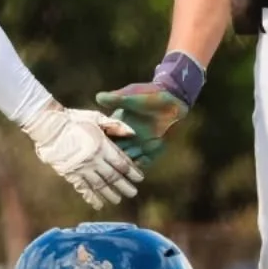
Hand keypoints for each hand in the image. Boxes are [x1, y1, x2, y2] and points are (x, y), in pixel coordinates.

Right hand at [20, 101, 142, 209]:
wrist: (48, 126)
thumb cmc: (73, 119)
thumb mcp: (96, 117)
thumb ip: (115, 125)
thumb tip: (133, 133)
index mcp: (102, 145)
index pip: (122, 162)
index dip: (132, 171)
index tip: (139, 178)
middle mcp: (94, 159)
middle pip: (113, 177)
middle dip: (124, 186)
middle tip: (133, 193)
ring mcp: (82, 168)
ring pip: (100, 185)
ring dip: (110, 194)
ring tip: (118, 200)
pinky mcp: (70, 174)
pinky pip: (83, 189)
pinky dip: (91, 198)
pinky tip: (98, 204)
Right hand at [95, 49, 205, 163]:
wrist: (173, 99)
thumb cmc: (150, 94)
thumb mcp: (132, 96)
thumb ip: (117, 99)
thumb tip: (99, 97)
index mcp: (118, 125)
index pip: (105, 139)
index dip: (100, 147)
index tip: (94, 153)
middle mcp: (127, 137)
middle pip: (115, 153)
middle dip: (111, 162)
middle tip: (105, 169)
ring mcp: (139, 144)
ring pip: (128, 160)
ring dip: (124, 168)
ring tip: (120, 173)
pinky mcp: (152, 149)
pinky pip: (144, 162)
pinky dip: (140, 166)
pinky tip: (137, 169)